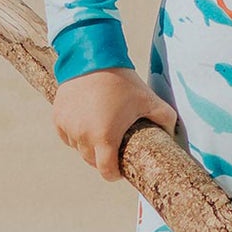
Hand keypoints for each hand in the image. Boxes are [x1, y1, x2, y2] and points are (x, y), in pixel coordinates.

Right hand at [52, 68, 178, 182]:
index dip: (114, 173)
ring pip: (78, 148)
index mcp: (104, 137)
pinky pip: (66, 135)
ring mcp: (68, 126)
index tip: (120, 168)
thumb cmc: (122, 81)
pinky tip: (86, 123)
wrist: (92, 57)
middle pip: (91, 161)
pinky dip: (75, 134)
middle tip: (114, 146)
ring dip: (88, 146)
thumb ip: (166, 119)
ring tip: (101, 132)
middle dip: (103, 158)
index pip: (106, 171)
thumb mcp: (149, 100)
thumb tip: (173, 133)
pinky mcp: (58, 116)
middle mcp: (82, 136)